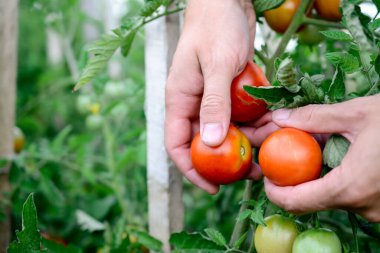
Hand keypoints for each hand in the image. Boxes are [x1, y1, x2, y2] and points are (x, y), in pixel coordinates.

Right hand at [165, 0, 256, 193]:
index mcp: (179, 99)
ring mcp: (212, 97)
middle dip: (225, 160)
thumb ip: (213, 103)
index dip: (191, 169)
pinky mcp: (229, 91)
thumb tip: (212, 143)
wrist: (228, 1)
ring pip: (226, 130)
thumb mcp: (215, 65)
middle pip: (205, 142)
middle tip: (250, 172)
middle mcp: (193, 103)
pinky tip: (270, 125)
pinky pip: (239, 114)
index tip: (212, 187)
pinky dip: (253, 122)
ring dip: (245, 141)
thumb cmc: (215, 26)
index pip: (177, 144)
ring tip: (267, 150)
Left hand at [261, 95, 379, 221]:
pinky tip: (344, 156)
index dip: (274, 191)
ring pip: (333, 197)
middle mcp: (363, 207)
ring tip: (319, 148)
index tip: (267, 173)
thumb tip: (279, 118)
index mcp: (350, 187)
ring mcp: (377, 211)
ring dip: (319, 176)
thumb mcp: (358, 114)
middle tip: (288, 155)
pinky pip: (352, 196)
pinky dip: (340, 179)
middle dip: (295, 179)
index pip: (295, 202)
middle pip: (312, 200)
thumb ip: (313, 118)